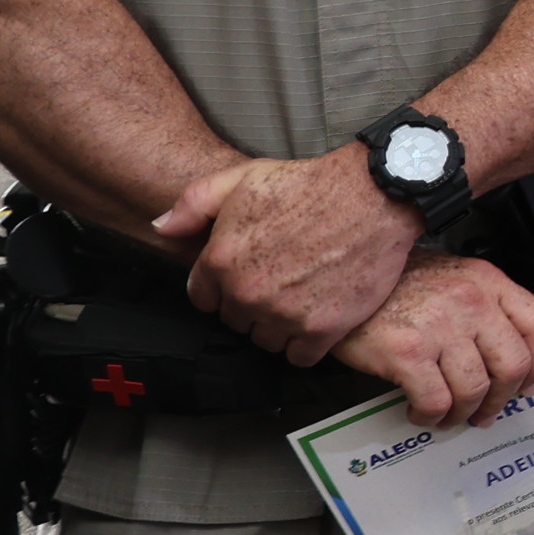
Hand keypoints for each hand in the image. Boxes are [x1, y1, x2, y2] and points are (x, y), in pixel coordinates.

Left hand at [154, 145, 422, 363]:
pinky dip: (306, 344)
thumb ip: (193, 204)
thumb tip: (160, 229)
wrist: (373, 196)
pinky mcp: (321, 330)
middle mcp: (247, 293)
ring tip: (300, 298)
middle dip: (252, 305)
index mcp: (221, 260)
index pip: (203, 298)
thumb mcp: (242, 178)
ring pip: (266, 341)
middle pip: (236, 321)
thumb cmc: (309, 184)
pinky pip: (299, 357)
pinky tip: (316, 318)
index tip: (246, 274)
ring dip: (278, 326)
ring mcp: (284, 315)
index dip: (224, 286)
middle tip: (280, 281)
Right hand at [332, 252, 533, 428]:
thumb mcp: (449, 277)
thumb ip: (483, 306)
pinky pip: (436, 402)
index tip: (528, 384)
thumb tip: (504, 358)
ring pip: (475, 390)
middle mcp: (470, 299)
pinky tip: (420, 412)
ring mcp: (440, 325)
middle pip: (513, 364)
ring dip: (463, 413)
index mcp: (485, 280)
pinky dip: (431, 416)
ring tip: (449, 416)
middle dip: (502, 398)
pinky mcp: (408, 351)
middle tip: (487, 411)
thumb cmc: (392, 285)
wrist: (340, 283)